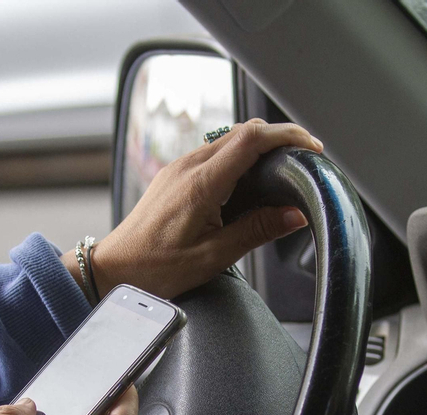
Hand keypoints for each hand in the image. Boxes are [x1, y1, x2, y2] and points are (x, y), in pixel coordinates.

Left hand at [69, 119, 322, 300]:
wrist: (114, 269)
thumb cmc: (156, 268)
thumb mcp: (213, 256)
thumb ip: (256, 231)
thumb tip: (294, 215)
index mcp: (201, 184)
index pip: (252, 139)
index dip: (287, 136)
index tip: (311, 147)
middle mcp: (189, 167)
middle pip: (243, 132)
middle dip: (280, 138)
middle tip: (305, 158)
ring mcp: (179, 167)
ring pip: (228, 140)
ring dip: (259, 146)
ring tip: (284, 168)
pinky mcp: (175, 175)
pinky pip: (214, 153)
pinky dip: (240, 157)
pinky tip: (251, 180)